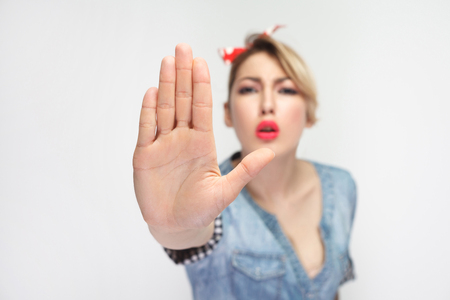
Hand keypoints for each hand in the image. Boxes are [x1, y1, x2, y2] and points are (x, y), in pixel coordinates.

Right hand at [133, 44, 273, 246]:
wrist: (177, 226)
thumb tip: (270, 152)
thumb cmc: (202, 209)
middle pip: (182, 100)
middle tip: (183, 48)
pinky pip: (146, 128)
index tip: (202, 62)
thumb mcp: (227, 191)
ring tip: (168, 61)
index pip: (202, 107)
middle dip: (183, 74)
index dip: (201, 85)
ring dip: (165, 84)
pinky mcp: (144, 155)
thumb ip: (246, 170)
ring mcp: (163, 144)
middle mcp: (182, 138)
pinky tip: (152, 91)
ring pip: (164, 108)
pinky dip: (147, 110)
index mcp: (202, 142)